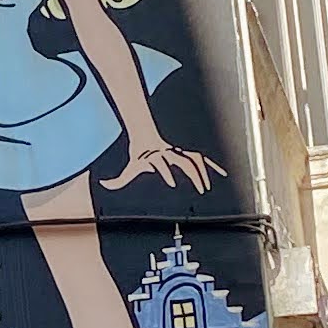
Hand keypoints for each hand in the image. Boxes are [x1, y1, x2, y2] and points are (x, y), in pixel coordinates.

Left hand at [104, 136, 218, 195]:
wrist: (146, 136)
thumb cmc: (139, 155)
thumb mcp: (129, 168)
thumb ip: (117, 180)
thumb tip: (103, 184)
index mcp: (157, 157)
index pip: (162, 165)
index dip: (166, 173)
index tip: (172, 184)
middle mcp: (171, 154)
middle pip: (183, 162)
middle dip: (193, 175)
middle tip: (200, 190)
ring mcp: (180, 152)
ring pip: (195, 159)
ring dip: (203, 173)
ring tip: (207, 187)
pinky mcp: (185, 153)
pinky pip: (202, 159)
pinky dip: (213, 166)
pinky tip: (223, 174)